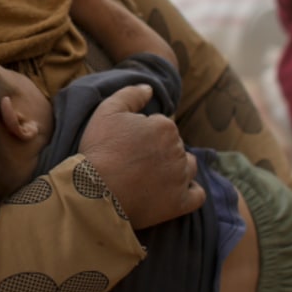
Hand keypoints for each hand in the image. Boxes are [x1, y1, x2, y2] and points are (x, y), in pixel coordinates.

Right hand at [79, 83, 204, 228]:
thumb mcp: (107, 111)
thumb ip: (131, 94)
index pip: (163, 126)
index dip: (145, 134)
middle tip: (136, 161)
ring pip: (188, 167)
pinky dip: (192, 191)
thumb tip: (150, 88)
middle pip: (175, 146)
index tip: (128, 144)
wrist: (94, 191)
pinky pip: (197, 195)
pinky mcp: (179, 203)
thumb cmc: (100, 150)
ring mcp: (181, 178)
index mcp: (165, 127)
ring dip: (177, 168)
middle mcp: (178, 151)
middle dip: (160, 151)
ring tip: (154, 175)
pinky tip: (180, 191)